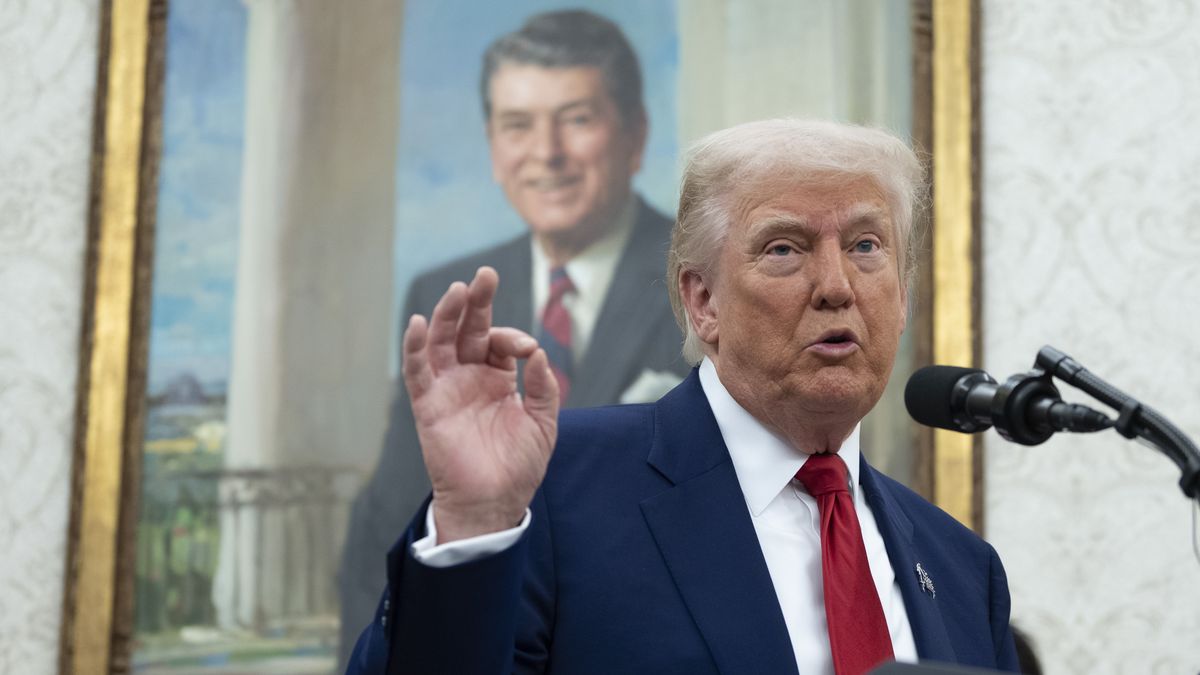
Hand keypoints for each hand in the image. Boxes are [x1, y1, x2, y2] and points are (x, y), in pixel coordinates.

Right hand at [402, 266, 558, 543]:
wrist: (494, 503)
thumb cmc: (518, 467)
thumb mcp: (543, 423)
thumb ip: (543, 387)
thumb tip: (538, 353)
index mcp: (496, 378)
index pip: (498, 341)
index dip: (512, 337)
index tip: (527, 349)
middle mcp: (469, 377)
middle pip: (468, 329)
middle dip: (476, 301)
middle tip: (484, 275)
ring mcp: (447, 389)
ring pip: (442, 342)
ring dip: (448, 314)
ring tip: (458, 290)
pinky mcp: (428, 406)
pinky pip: (417, 371)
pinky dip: (415, 347)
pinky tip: (420, 323)